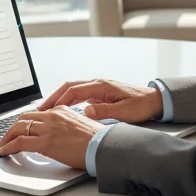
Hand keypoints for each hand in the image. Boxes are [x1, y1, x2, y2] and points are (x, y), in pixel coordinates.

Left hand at [0, 107, 101, 169]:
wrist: (103, 147)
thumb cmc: (97, 141)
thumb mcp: (80, 125)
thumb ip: (66, 126)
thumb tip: (59, 135)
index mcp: (61, 110)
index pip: (36, 113)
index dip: (25, 122)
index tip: (20, 129)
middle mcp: (53, 116)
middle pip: (24, 118)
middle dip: (13, 128)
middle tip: (7, 137)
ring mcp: (48, 128)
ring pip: (19, 128)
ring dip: (7, 137)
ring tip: (3, 145)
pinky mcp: (45, 142)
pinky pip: (20, 142)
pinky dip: (8, 146)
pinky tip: (4, 151)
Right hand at [38, 79, 163, 124]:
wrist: (155, 100)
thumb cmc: (142, 105)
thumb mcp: (124, 112)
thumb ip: (104, 111)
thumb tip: (86, 111)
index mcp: (102, 86)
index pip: (73, 91)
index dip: (58, 100)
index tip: (47, 109)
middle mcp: (98, 83)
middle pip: (70, 86)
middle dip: (54, 97)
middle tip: (40, 109)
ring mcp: (99, 86)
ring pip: (74, 88)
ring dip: (60, 97)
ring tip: (48, 109)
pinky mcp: (101, 92)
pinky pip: (80, 93)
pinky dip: (69, 99)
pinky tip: (65, 109)